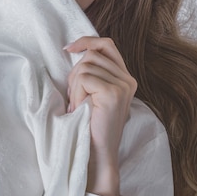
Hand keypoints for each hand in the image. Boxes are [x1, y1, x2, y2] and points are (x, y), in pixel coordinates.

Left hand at [64, 37, 136, 195]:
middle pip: (92, 55)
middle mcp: (128, 79)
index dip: (87, 41)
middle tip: (74, 98)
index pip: (106, 44)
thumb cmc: (90, 125)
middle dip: (75, 74)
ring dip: (74, 86)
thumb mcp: (93, 93)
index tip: (68, 48)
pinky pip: (84, 78)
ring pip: (85, 66)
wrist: (97, 153)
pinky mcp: (113, 92)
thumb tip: (75, 49)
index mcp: (125, 77)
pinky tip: (79, 108)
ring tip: (78, 105)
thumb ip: (92, 72)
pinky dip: (76, 93)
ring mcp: (123, 85)